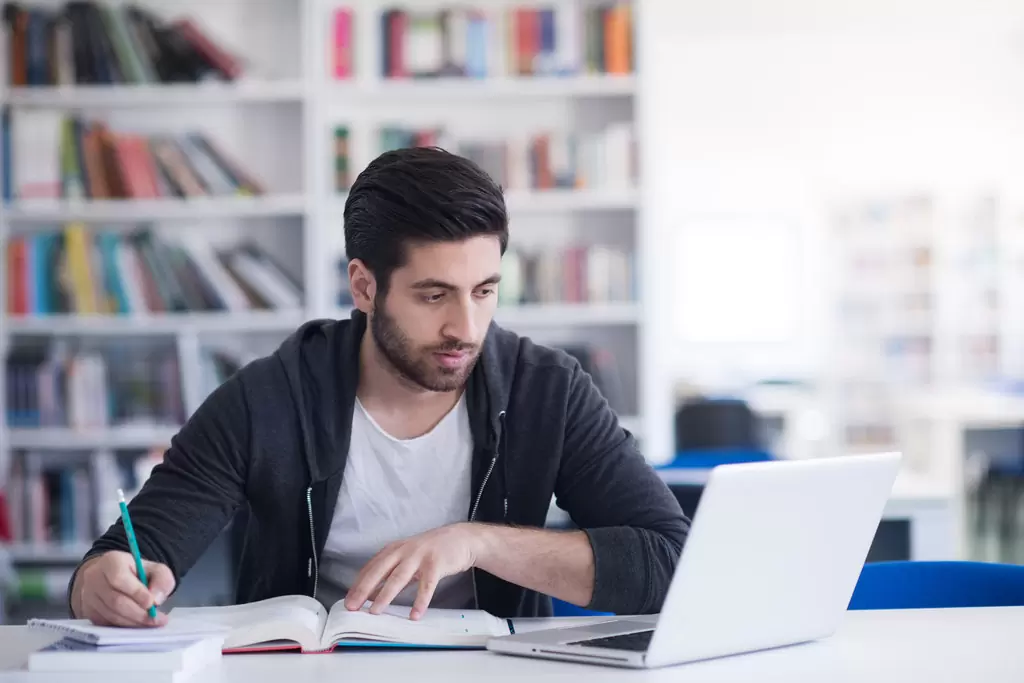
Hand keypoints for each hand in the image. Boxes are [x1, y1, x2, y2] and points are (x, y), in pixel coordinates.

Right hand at [71, 551, 175, 626]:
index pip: (119, 578)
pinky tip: (137, 624)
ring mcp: (88, 596)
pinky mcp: (88, 611)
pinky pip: (105, 623)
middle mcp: (94, 577)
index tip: (152, 603)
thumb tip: (156, 599)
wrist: (113, 578)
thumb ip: (162, 579)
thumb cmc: (137, 573)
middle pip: (115, 600)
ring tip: (150, 622)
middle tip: (155, 619)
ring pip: (111, 614)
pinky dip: (124, 626)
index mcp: (111, 561)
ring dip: (133, 622)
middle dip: (138, 613)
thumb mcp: (156, 569)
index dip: (136, 593)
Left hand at [343, 523, 482, 619]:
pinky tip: (415, 614)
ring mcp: (420, 556)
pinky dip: (420, 601)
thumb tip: (373, 594)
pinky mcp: (436, 563)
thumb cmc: (433, 550)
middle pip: (380, 570)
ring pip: (399, 577)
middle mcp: (404, 551)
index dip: (358, 583)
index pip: (371, 567)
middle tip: (353, 606)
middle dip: (364, 588)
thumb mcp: (409, 559)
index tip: (348, 599)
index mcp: (395, 549)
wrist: (461, 538)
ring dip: (385, 595)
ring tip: (375, 611)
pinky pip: (427, 585)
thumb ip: (392, 574)